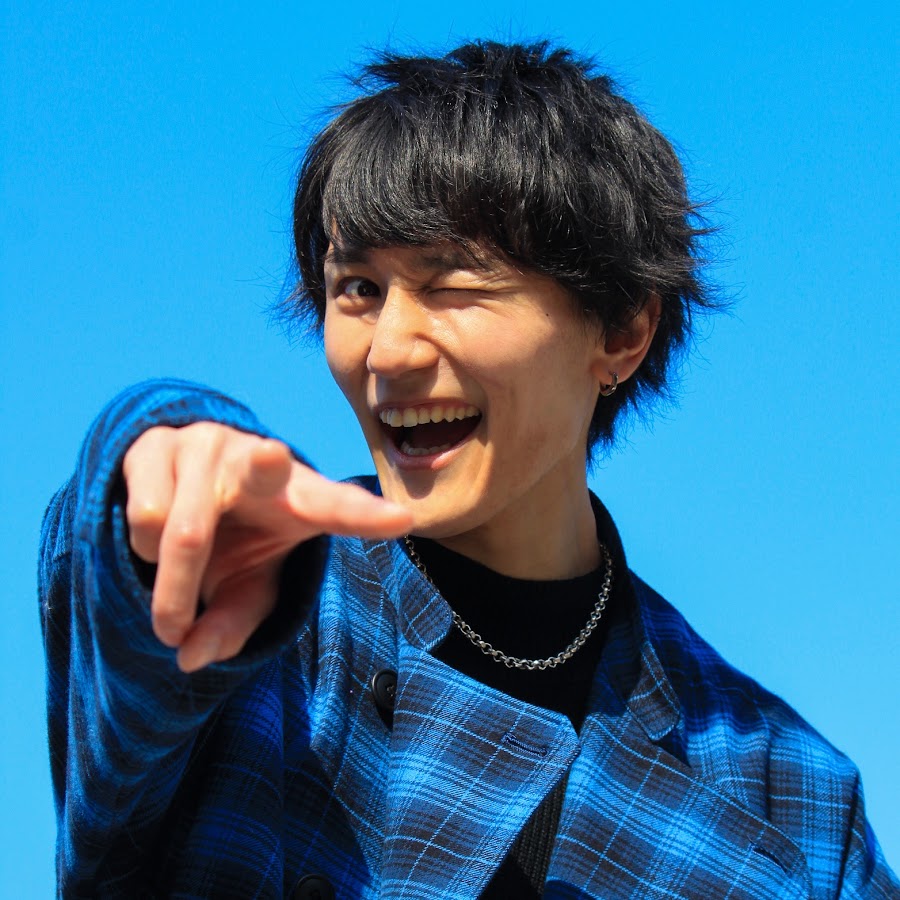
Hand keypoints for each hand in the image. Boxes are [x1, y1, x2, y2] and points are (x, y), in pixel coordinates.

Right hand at [122, 422, 412, 671]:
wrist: (176, 492)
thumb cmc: (230, 543)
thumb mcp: (242, 589)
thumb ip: (229, 626)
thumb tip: (191, 658)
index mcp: (300, 498)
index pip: (338, 508)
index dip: (365, 517)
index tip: (402, 521)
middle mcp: (259, 461)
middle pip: (264, 468)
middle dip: (266, 465)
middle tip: (273, 458)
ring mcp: (208, 445)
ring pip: (182, 533)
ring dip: (171, 584)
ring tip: (181, 566)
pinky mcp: (158, 442)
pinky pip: (145, 518)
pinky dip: (141, 551)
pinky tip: (156, 531)